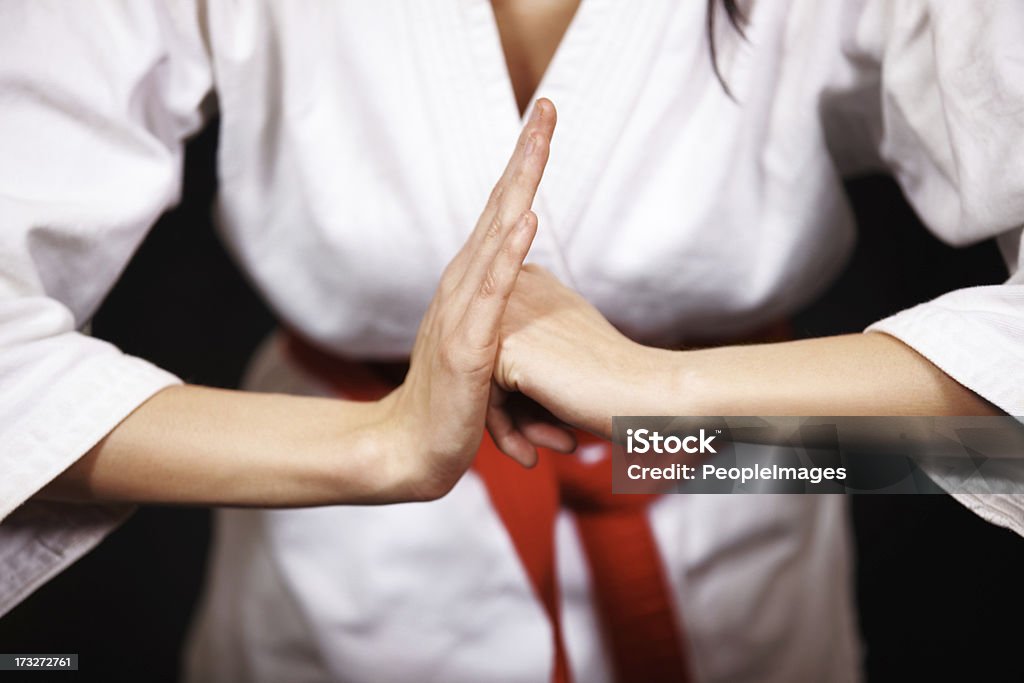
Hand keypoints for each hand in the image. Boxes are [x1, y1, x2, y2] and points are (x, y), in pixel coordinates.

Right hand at [379, 99, 558, 499]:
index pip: (503, 211)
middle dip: (524, 156)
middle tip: (547, 107)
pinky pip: (489, 295)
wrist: (415, 447)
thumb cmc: (455, 399)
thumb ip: (504, 309)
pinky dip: (506, 255)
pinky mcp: (466, 347)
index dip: (524, 166)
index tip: (547, 121)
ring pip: (494, 240)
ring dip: (518, 190)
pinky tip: (523, 221)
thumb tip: (524, 280)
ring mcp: (462, 313)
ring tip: (539, 146)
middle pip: (499, 208)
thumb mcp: (487, 344)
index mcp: (473, 283)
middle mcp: (462, 285)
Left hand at [495, 265, 665, 438]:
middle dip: (513, 411)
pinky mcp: (504, 347)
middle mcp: (513, 288)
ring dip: (514, 425)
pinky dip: (509, 433)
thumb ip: (528, 344)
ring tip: (547, 448)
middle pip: (482, 364)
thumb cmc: (612, 379)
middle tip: (551, 440)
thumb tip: (495, 381)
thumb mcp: (563, 347)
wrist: (644, 391)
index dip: (515, 388)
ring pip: (480, 384)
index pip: (494, 343)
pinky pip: (486, 402)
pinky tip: (538, 453)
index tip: (546, 418)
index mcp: (529, 282)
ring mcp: (506, 315)